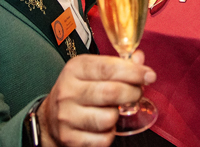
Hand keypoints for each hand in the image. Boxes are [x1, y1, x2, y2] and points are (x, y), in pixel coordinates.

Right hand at [38, 51, 155, 146]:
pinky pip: (103, 139)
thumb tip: (140, 59)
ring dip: (118, 115)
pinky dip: (110, 134)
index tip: (149, 75)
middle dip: (133, 93)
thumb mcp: (92, 70)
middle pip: (112, 92)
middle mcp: (69, 91)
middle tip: (137, 93)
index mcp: (75, 69)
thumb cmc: (78, 90)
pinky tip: (104, 126)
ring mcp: (67, 116)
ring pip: (109, 118)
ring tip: (114, 110)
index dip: (134, 72)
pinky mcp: (70, 138)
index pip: (109, 67)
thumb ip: (118, 64)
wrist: (50, 118)